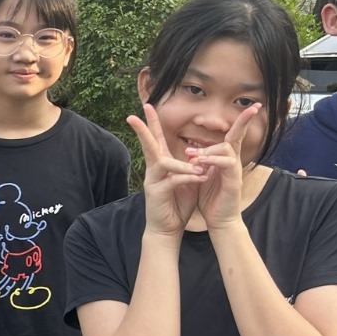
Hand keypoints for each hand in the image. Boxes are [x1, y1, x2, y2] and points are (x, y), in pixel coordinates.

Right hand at [127, 102, 204, 235]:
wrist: (167, 228)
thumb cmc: (177, 204)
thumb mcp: (187, 182)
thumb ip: (191, 168)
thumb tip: (200, 157)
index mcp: (162, 165)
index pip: (156, 140)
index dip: (152, 123)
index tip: (148, 106)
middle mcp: (154, 170)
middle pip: (148, 145)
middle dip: (143, 129)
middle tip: (135, 114)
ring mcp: (153, 181)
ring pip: (164, 163)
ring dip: (184, 164)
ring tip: (201, 170)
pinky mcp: (157, 193)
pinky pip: (173, 180)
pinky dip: (188, 178)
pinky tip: (200, 179)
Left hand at [187, 103, 260, 229]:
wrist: (219, 220)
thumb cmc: (211, 197)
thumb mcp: (204, 174)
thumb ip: (202, 161)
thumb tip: (192, 149)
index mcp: (226, 159)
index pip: (236, 135)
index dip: (244, 120)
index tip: (255, 104)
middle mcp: (234, 162)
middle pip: (235, 137)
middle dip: (241, 123)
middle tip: (243, 112)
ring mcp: (235, 171)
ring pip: (228, 149)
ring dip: (208, 149)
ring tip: (191, 155)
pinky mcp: (233, 181)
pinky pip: (226, 164)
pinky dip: (211, 160)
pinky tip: (199, 163)